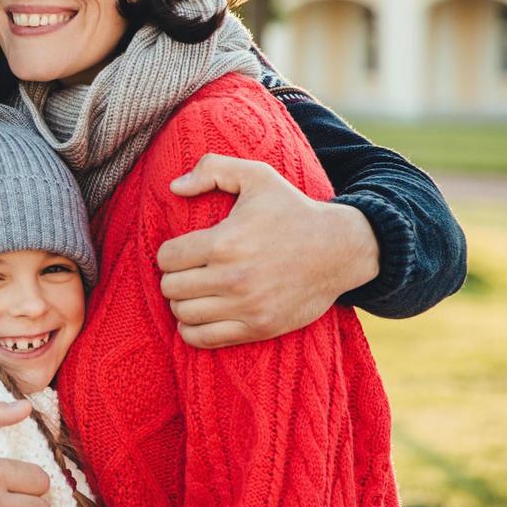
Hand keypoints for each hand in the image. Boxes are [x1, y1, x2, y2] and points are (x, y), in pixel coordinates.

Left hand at [157, 153, 379, 348]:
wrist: (340, 249)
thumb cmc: (292, 209)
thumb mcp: (256, 175)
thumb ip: (212, 168)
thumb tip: (173, 187)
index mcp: (225, 242)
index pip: (167, 258)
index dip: (168, 254)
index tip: (181, 251)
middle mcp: (233, 278)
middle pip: (171, 288)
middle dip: (173, 277)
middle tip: (187, 271)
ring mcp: (247, 306)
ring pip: (183, 314)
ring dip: (181, 303)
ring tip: (193, 291)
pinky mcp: (259, 327)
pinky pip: (204, 339)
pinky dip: (192, 330)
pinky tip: (198, 315)